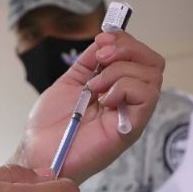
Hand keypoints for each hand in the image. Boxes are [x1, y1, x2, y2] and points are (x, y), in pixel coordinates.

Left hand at [17, 32, 164, 182]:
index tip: (101, 40)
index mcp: (117, 88)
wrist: (39, 152)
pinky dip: (124, 88)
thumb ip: (89, 61)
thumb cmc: (51, 125)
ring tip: (94, 88)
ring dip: (119, 71)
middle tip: (101, 58)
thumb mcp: (71, 81)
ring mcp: (132, 115)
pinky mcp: (131, 129)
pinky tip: (104, 100)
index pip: (141, 57)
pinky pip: (146, 97)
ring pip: (152, 76)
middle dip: (128, 50)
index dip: (125, 41)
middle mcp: (129, 101)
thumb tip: (106, 39)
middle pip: (154, 63)